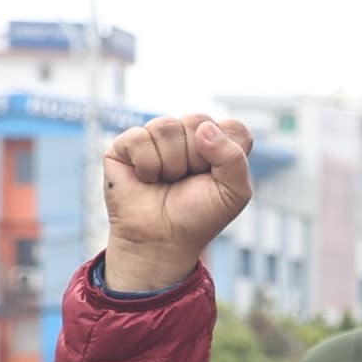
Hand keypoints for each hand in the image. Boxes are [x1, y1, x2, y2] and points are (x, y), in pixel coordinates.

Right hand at [97, 113, 255, 295]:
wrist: (163, 240)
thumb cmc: (198, 216)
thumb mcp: (234, 193)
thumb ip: (234, 158)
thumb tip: (204, 128)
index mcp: (218, 142)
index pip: (233, 127)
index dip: (227, 154)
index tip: (216, 178)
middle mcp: (188, 134)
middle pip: (199, 121)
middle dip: (196, 158)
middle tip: (187, 181)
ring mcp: (156, 136)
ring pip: (167, 126)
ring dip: (171, 164)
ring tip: (167, 180)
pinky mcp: (127, 144)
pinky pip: (140, 137)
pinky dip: (147, 165)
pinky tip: (146, 178)